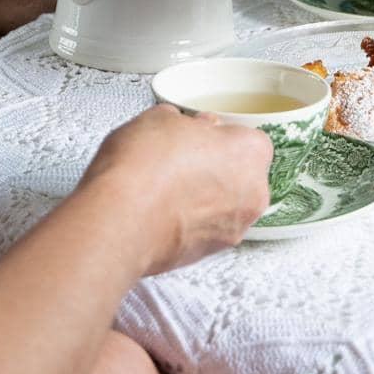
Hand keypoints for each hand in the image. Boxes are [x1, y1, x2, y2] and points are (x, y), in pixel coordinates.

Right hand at [83, 104, 272, 272]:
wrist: (121, 220)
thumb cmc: (144, 167)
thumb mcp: (161, 118)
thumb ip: (188, 123)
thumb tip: (188, 129)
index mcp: (250, 152)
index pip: (247, 139)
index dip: (218, 136)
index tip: (197, 136)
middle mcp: (253, 194)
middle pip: (241, 175)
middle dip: (216, 168)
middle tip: (180, 161)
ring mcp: (233, 228)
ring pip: (224, 205)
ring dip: (203, 197)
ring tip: (166, 188)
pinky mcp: (209, 254)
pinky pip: (205, 230)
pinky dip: (189, 223)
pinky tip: (161, 211)